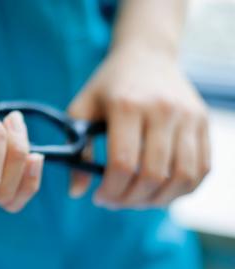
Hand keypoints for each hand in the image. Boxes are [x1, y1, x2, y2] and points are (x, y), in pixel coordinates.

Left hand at [68, 47, 210, 208]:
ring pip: (182, 177)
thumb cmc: (108, 86)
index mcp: (127, 105)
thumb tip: (76, 192)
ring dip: (158, 200)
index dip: (110, 190)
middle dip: (131, 200)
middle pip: (153, 175)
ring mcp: (188, 116)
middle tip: (115, 202)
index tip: (99, 198)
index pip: (123, 163)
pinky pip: (202, 169)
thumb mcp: (82, 108)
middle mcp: (162, 110)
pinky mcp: (203, 122)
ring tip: (137, 200)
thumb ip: (76, 149)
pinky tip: (161, 191)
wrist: (147, 55)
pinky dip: (182, 189)